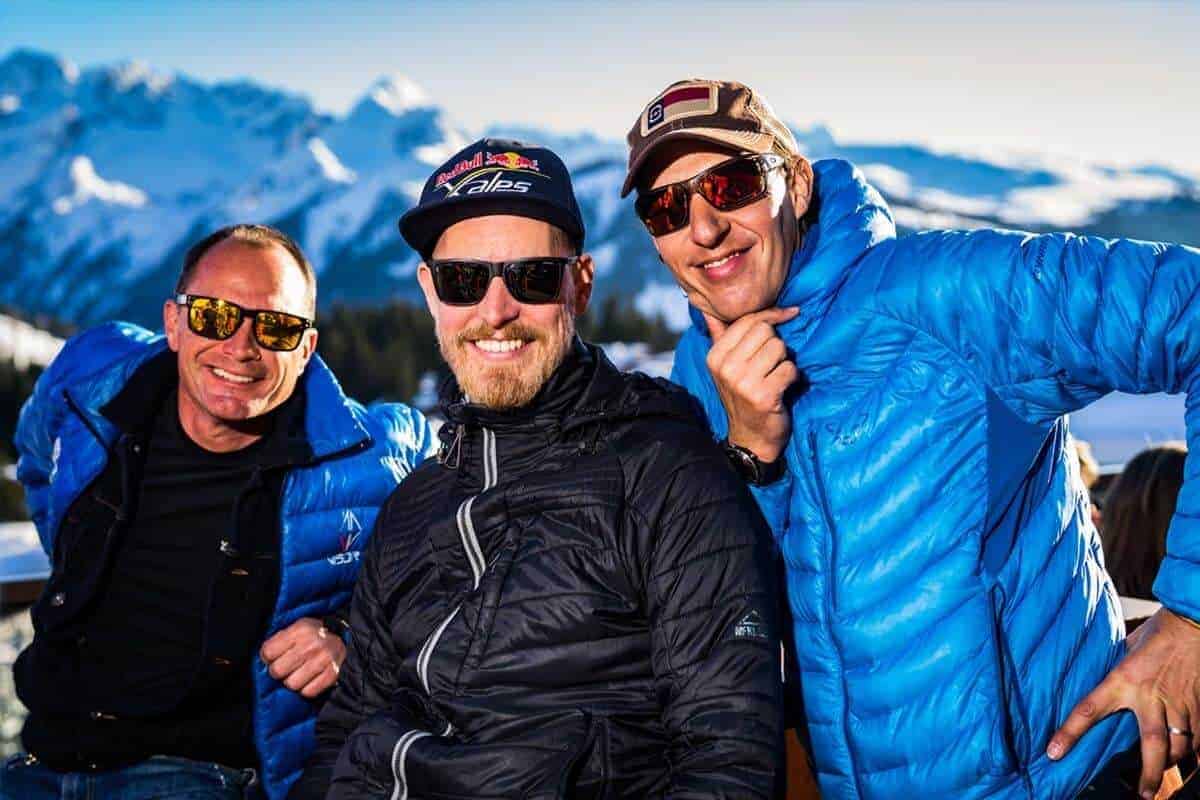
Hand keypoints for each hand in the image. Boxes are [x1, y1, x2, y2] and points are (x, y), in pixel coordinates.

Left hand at [260, 617, 346, 698]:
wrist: (342, 636)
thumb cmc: (312, 634)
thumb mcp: (295, 628)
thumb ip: (278, 640)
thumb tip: (264, 659)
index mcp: (299, 630)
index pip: (268, 652)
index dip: (268, 658)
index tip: (274, 657)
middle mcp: (311, 645)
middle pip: (277, 671)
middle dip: (279, 672)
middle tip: (286, 668)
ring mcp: (323, 660)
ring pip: (292, 684)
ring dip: (293, 681)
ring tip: (298, 674)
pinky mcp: (332, 674)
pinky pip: (309, 692)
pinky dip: (306, 689)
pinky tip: (309, 680)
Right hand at [702, 307, 799, 462]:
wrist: (751, 437)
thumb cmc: (743, 396)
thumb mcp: (725, 367)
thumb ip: (719, 336)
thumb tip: (708, 310)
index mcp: (715, 357)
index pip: (747, 321)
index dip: (771, 315)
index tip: (788, 313)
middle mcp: (726, 368)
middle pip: (766, 332)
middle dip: (775, 344)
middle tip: (770, 364)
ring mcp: (744, 383)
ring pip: (779, 348)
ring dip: (784, 361)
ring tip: (774, 376)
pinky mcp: (764, 396)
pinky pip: (790, 369)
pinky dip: (792, 377)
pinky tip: (782, 388)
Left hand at [1047, 607, 1199, 798]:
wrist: (1191, 624)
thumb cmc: (1154, 633)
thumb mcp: (1124, 649)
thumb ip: (1113, 668)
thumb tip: (1095, 677)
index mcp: (1122, 679)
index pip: (1088, 709)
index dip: (1069, 733)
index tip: (1054, 753)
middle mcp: (1149, 695)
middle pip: (1151, 743)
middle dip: (1148, 773)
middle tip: (1141, 794)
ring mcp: (1177, 702)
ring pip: (1178, 745)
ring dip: (1168, 766)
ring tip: (1155, 781)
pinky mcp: (1197, 704)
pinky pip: (1196, 737)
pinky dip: (1189, 752)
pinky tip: (1181, 760)